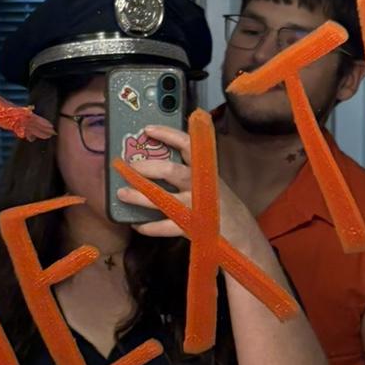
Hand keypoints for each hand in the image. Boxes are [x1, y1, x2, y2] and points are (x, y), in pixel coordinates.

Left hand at [114, 124, 258, 246]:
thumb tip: (154, 163)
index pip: (188, 144)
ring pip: (164, 199)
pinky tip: (137, 224)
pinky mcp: (193, 227)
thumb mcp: (209, 182)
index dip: (167, 135)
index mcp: (205, 169)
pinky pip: (166, 226)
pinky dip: (149, 227)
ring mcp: (196, 206)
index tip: (147, 129)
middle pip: (172, 170)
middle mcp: (200, 185)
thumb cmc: (220, 205)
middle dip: (147, 168)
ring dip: (140, 196)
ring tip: (121, 194)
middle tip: (128, 167)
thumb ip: (190, 171)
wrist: (242, 234)